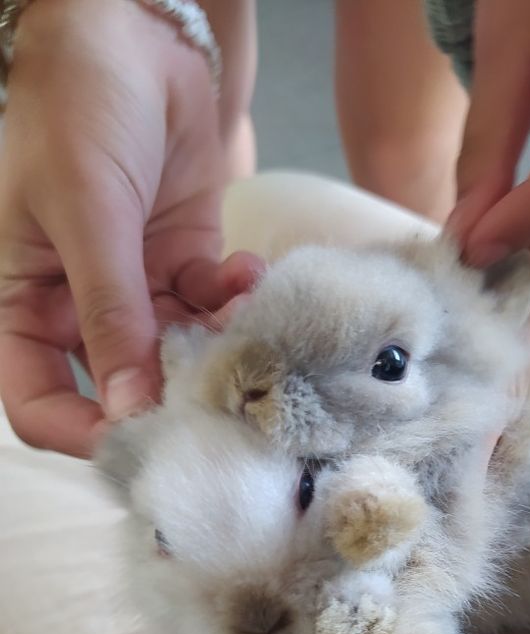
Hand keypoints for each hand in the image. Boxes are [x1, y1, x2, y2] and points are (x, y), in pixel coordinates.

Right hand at [0, 0, 262, 456]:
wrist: (133, 33)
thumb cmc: (78, 107)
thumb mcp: (87, 213)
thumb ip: (110, 313)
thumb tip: (128, 406)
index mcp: (21, 301)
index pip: (39, 403)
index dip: (84, 432)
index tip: (142, 442)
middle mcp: (76, 306)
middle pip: (119, 387)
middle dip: (170, 395)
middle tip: (220, 394)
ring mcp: (134, 288)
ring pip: (178, 353)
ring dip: (216, 346)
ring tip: (246, 323)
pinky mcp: (183, 263)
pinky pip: (212, 308)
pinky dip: (235, 302)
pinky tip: (251, 276)